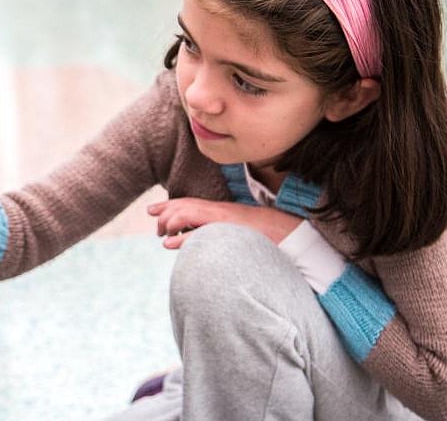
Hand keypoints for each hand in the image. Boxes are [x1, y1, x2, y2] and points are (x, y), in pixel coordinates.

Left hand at [148, 197, 301, 248]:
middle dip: (164, 212)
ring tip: (161, 235)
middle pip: (184, 205)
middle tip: (155, 224)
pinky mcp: (229, 230)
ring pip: (188, 214)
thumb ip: (220, 233)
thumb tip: (200, 243)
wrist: (294, 236)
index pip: (189, 203)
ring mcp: (224, 220)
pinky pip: (201, 231)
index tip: (152, 210)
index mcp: (221, 211)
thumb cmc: (268, 238)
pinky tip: (171, 244)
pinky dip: (183, 238)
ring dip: (170, 223)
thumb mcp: (239, 232)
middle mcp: (220, 211)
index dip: (169, 205)